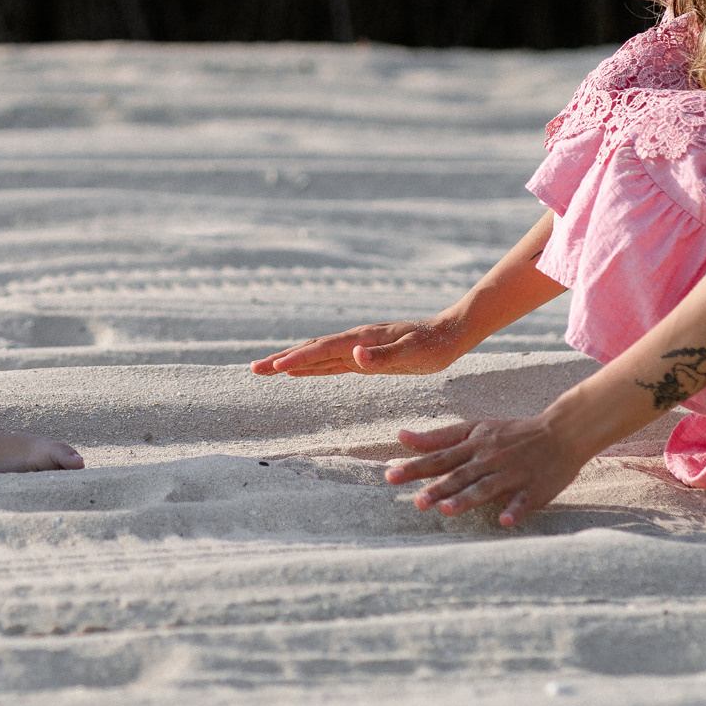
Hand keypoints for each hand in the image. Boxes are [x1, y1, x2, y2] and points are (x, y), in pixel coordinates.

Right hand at [250, 316, 468, 376]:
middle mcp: (354, 341)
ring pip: (316, 355)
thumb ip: (384, 357)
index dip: (298, 360)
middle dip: (282, 359)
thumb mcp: (414, 353)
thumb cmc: (435, 345)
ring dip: (290, 362)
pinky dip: (310, 367)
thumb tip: (354, 355)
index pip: (323, 349)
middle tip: (254, 369)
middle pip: (311, 349)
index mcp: (362, 339)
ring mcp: (357, 348)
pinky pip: (330, 363)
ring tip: (265, 369)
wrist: (451, 332)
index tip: (275, 369)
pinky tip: (298, 372)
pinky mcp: (363, 357)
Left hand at [384, 416, 588, 524]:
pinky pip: (524, 501)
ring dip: (467, 499)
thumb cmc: (512, 434)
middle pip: (460, 476)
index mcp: (474, 446)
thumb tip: (401, 437)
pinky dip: (515, 510)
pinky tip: (504, 520)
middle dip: (438, 489)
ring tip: (448, 510)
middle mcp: (490, 459)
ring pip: (487, 487)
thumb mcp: (475, 429)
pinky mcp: (535, 488)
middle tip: (417, 503)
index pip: (440, 458)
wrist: (561, 431)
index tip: (390, 475)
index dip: (415, 467)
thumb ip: (439, 437)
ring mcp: (513, 474)